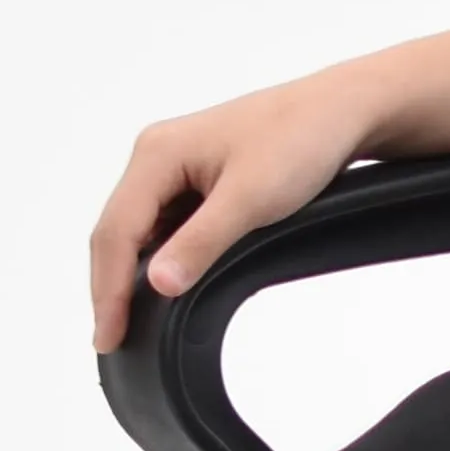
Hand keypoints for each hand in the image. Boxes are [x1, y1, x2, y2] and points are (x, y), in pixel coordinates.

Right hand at [88, 72, 376, 351]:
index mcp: (157, 154)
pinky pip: (164, 223)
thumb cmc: (301, 139)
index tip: (109, 335)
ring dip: (132, 272)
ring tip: (130, 321)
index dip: (107, 288)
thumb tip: (157, 283)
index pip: (115, 231)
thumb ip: (200, 243)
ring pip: (138, 229)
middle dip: (111, 285)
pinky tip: (166, 284)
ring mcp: (175, 166)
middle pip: (117, 231)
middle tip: (112, 338)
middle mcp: (157, 156)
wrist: (342, 112)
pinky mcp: (196, 178)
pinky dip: (160, 257)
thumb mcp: (251, 200)